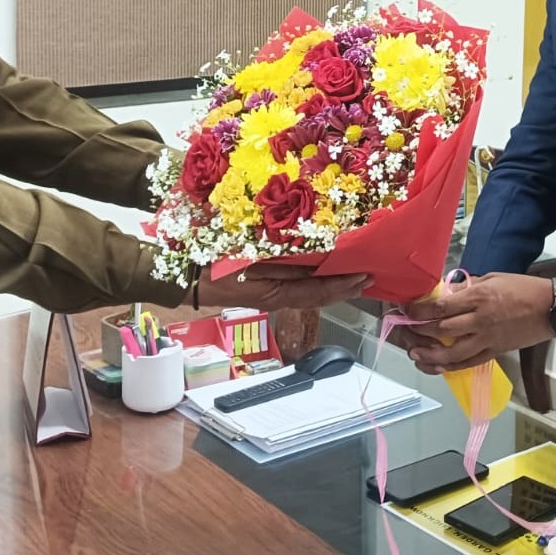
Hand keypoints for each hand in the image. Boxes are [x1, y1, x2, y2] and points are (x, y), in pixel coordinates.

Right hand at [193, 263, 370, 311]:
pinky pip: (296, 290)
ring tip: (353, 280)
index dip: (343, 285)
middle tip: (369, 280)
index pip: (318, 291)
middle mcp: (277, 299)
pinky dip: (315, 284)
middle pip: (318, 298)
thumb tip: (315, 262)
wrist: (186, 277)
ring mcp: (270, 297)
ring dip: (333, 289)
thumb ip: (282, 260)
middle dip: (344, 290)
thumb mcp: (250, 257)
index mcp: (275, 293)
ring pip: (309, 296)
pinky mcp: (264, 292)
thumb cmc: (214, 263)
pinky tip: (322, 275)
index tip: (364, 276)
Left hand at [398, 273, 554, 373]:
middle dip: (419, 331)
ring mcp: (487, 339)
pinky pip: (469, 363)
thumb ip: (468, 287)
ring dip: (430, 355)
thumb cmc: (523, 288)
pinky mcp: (495, 352)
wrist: (551, 309)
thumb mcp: (493, 278)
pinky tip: (438, 365)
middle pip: (441, 330)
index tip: (405, 310)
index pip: (440, 306)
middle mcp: (480, 320)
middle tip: (406, 330)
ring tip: (415, 354)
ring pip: (452, 353)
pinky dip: (451, 366)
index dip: (419, 311)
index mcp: (478, 297)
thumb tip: (447, 293)